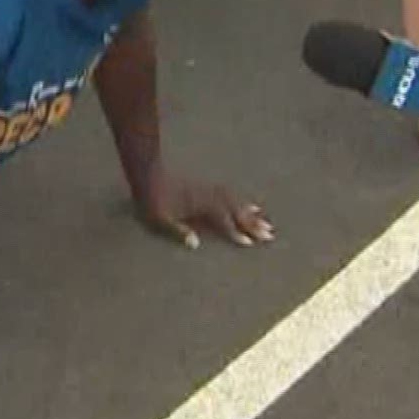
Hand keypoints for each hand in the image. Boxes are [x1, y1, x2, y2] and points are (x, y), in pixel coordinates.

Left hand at [139, 175, 273, 249]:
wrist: (148, 173)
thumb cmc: (151, 199)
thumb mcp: (159, 219)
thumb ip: (177, 231)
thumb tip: (195, 245)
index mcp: (200, 205)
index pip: (223, 221)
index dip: (235, 233)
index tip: (250, 244)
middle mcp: (208, 196)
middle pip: (235, 210)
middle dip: (253, 223)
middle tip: (270, 235)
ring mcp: (208, 190)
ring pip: (235, 200)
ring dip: (250, 211)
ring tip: (265, 218)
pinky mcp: (205, 187)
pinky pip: (229, 193)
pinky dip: (240, 199)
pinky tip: (246, 203)